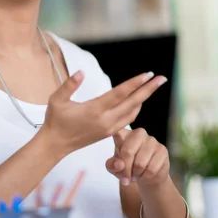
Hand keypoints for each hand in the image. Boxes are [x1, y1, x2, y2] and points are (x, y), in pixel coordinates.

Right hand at [41, 71, 166, 155]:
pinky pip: (127, 119)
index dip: (135, 83)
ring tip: (152, 86)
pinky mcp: (108, 133)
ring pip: (132, 112)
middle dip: (148, 89)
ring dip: (144, 98)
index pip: (120, 94)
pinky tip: (138, 100)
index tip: (148, 74)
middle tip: (162, 78)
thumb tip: (81, 72)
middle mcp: (105, 120)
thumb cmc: (55, 120)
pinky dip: (135, 108)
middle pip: (133, 102)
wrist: (56, 144)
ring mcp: (108, 128)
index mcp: (94, 110)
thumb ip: (69, 85)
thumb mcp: (56, 100)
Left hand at [106, 127, 169, 186]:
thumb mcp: (115, 168)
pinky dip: (146, 177)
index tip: (115, 144)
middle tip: (126, 177)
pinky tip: (146, 174)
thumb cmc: (128, 168)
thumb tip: (119, 164)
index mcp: (123, 134)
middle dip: (126, 170)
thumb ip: (112, 165)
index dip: (115, 140)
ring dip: (137, 174)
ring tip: (137, 174)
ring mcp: (151, 140)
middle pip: (128, 152)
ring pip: (140, 163)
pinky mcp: (162, 150)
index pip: (117, 132)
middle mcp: (138, 133)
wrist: (147, 176)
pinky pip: (151, 169)